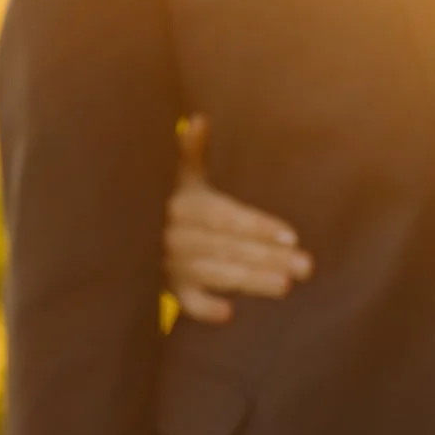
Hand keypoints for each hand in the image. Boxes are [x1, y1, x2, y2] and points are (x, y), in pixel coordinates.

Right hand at [164, 114, 311, 321]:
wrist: (128, 235)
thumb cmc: (174, 202)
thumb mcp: (181, 178)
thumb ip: (191, 153)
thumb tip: (198, 120)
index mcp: (184, 205)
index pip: (226, 216)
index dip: (257, 226)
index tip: (291, 236)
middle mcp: (177, 236)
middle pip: (228, 247)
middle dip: (267, 256)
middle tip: (306, 266)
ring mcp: (172, 265)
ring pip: (215, 273)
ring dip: (249, 280)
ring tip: (285, 286)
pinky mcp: (170, 290)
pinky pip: (185, 303)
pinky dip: (202, 309)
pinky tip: (227, 314)